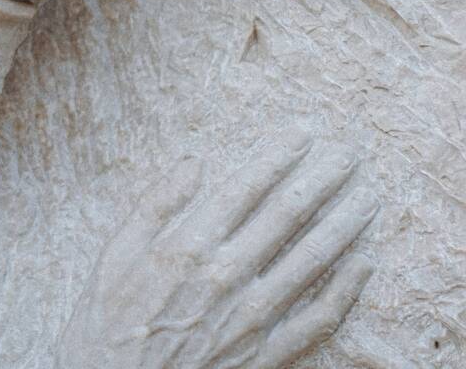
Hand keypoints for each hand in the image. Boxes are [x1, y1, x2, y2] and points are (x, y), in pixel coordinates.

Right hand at [57, 132, 377, 368]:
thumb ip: (155, 205)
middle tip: (349, 153)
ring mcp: (251, 316)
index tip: (303, 131)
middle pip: (287, 215)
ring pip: (312, 260)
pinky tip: (364, 263)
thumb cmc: (109, 318)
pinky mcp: (266, 352)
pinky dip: (347, 290)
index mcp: (189, 246)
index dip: (277, 156)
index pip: (245, 188)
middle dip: (321, 179)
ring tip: (368, 196)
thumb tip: (192, 162)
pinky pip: (318, 319)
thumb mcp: (115, 252)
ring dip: (344, 224)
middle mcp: (227, 275)